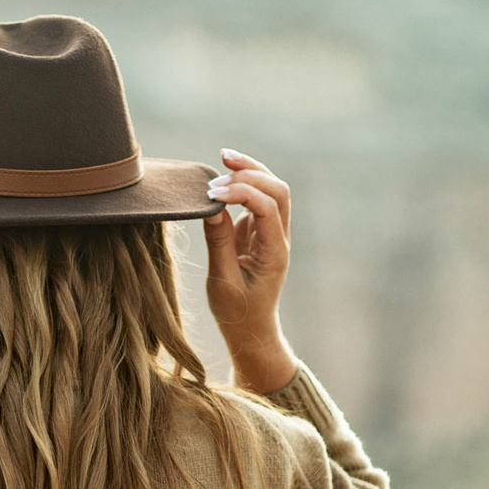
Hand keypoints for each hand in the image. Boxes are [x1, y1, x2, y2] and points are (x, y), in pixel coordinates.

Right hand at [202, 148, 297, 393]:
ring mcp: (270, 233)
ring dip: (250, 171)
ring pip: (271, 190)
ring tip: (224, 158)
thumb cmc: (237, 312)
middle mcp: (278, 238)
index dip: (241, 193)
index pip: (267, 208)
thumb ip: (219, 243)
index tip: (210, 194)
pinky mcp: (258, 232)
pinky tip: (221, 181)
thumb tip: (212, 207)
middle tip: (220, 166)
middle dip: (252, 171)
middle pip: (278, 190)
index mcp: (275, 252)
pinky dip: (241, 184)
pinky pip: (255, 199)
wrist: (250, 329)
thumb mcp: (222, 281)